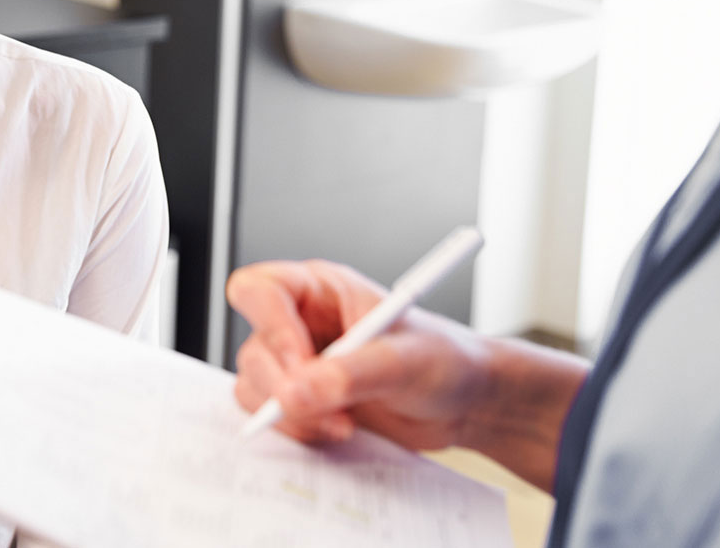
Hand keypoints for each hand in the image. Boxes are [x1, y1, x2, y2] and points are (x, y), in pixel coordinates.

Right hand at [227, 258, 588, 490]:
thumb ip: (350, 374)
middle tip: (326, 408)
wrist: (466, 402)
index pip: (261, 290)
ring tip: (342, 423)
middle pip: (254, 347)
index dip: (271, 326)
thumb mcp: (405, 360)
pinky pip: (272, 416)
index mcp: (322, 289)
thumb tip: (297, 392)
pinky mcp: (304, 399)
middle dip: (284, 386)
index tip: (301, 365)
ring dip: (292, 415)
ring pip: (255, 386)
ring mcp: (299, 363)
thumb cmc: (445, 360)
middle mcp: (302, 322)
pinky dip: (298, 431)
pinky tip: (338, 430)